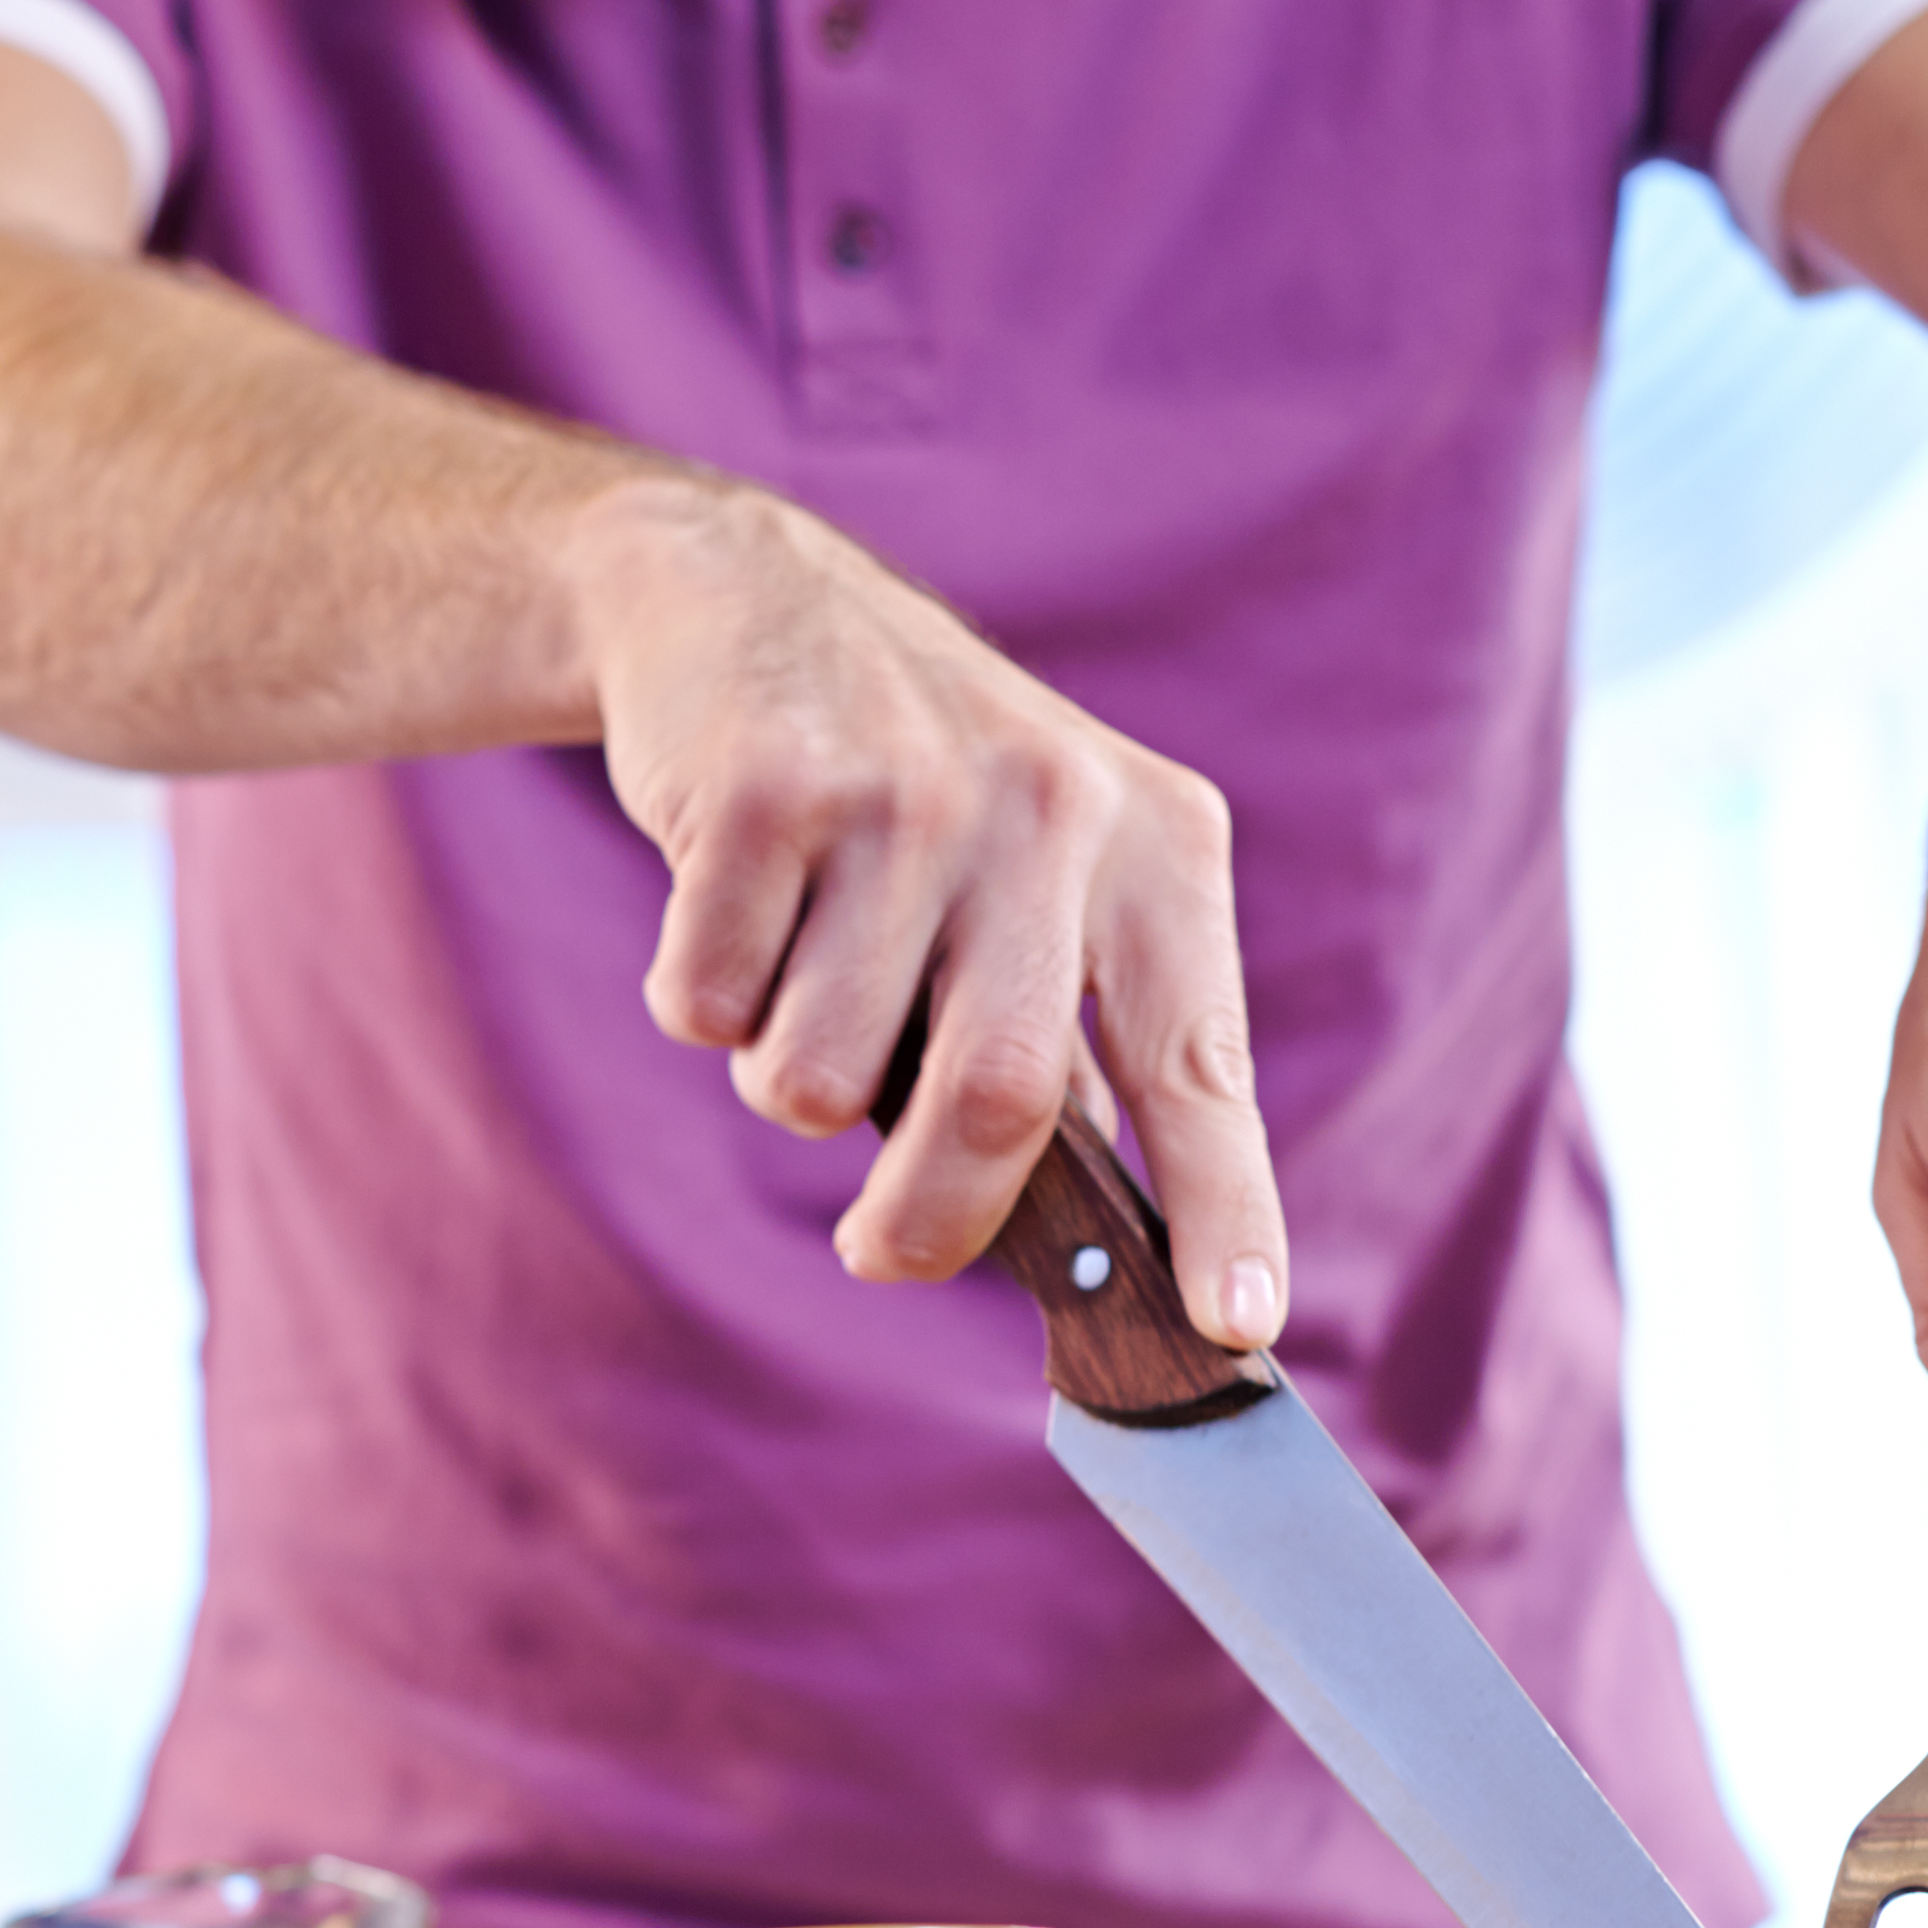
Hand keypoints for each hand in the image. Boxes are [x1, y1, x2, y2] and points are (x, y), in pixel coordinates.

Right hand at [568, 477, 1287, 1349]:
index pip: (1201, 1062)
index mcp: (1156, 844)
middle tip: (880, 1253)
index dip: (1225, 1206)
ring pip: (818, 1075)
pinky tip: (725, 905)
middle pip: (1002, 1102)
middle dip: (929, 1222)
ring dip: (780, 1074)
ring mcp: (904, 793)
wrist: (740, 599)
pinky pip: (708, 1007)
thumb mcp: (1036, 872)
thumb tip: (1089, 1246)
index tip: (1230, 1328)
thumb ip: (1068, 1030)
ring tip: (792, 976)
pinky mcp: (763, 791)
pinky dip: (697, 999)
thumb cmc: (905, 794)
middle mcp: (1049, 808)